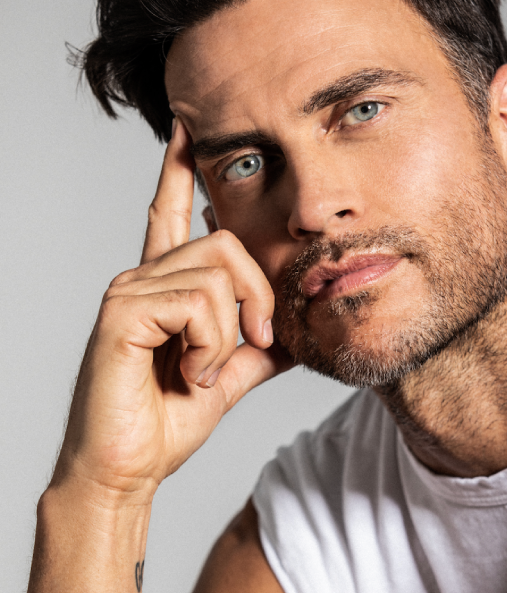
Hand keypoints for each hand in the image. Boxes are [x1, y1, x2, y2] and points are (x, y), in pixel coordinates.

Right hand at [55, 120, 292, 495]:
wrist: (129, 467)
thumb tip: (296, 336)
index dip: (178, 169)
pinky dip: (210, 346)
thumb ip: (257, 347)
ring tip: (203, 370)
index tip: (184, 125)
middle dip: (259, 297)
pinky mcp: (123, 310)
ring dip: (229, 336)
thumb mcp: (228, 375)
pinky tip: (188, 371)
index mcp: (164, 285)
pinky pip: (198, 303)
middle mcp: (143, 275)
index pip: (170, 212)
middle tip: (257, 343)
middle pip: (227, 244)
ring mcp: (129, 288)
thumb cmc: (167, 420)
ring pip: (218, 276)